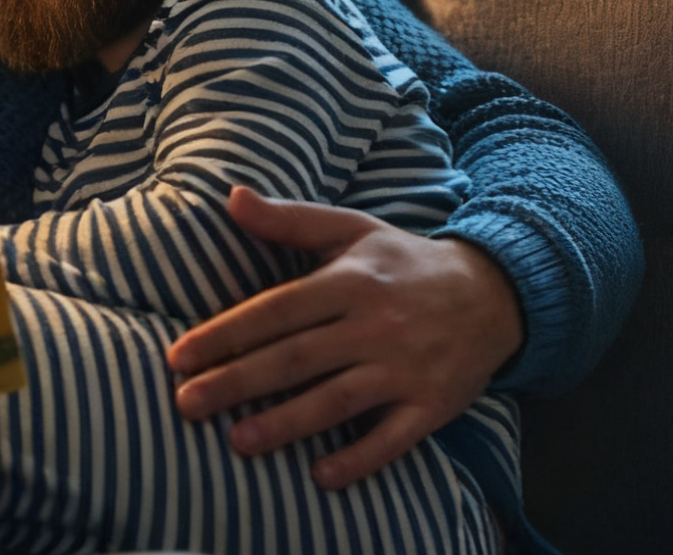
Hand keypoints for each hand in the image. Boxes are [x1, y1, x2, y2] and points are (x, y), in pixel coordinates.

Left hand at [167, 188, 522, 488]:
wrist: (494, 293)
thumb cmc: (404, 262)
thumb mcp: (350, 229)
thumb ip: (289, 220)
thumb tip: (229, 195)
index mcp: (349, 282)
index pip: (276, 310)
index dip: (226, 333)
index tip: (178, 356)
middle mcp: (375, 325)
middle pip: (297, 358)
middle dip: (237, 382)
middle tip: (186, 404)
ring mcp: (406, 367)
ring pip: (338, 400)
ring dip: (286, 423)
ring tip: (237, 441)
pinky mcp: (433, 404)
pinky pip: (394, 438)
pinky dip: (361, 459)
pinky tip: (323, 477)